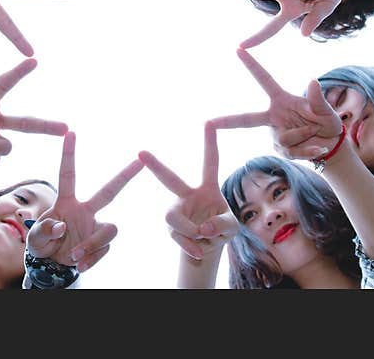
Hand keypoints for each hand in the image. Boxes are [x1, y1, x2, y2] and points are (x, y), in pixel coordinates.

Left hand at [26, 132, 142, 271]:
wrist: (53, 266)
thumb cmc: (43, 245)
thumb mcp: (35, 239)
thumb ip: (44, 230)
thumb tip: (62, 226)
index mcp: (66, 202)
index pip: (68, 175)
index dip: (69, 154)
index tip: (71, 133)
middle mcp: (85, 210)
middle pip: (109, 191)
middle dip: (125, 175)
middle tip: (140, 161)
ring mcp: (96, 226)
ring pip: (109, 229)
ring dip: (93, 244)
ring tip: (75, 256)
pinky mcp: (102, 244)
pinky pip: (103, 249)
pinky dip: (91, 259)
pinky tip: (79, 265)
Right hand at [138, 124, 237, 261]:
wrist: (206, 248)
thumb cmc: (221, 229)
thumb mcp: (231, 227)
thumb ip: (222, 224)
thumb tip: (202, 228)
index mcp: (207, 187)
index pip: (210, 162)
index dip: (210, 143)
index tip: (209, 122)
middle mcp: (187, 195)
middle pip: (170, 180)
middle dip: (156, 166)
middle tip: (141, 152)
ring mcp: (176, 212)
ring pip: (173, 218)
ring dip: (192, 232)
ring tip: (205, 239)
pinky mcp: (171, 228)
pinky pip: (178, 237)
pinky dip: (193, 247)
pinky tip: (200, 252)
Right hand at [208, 49, 342, 160]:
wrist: (332, 145)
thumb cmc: (327, 121)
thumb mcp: (326, 109)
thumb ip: (318, 98)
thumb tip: (313, 81)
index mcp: (281, 100)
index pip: (264, 79)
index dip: (251, 64)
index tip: (238, 49)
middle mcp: (273, 116)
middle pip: (246, 119)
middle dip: (226, 122)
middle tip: (207, 123)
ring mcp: (275, 134)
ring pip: (283, 137)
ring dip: (304, 136)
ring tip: (316, 133)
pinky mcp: (281, 150)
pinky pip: (290, 152)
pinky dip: (308, 151)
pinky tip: (317, 148)